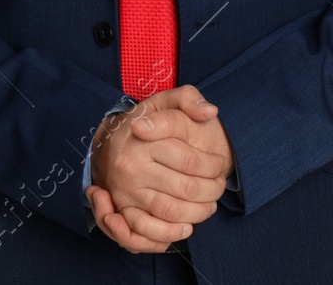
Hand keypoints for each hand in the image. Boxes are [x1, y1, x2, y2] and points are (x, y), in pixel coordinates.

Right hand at [86, 84, 233, 253]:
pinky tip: (187, 226)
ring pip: (173, 212)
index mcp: (143, 139)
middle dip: (213, 191)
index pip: (190, 160)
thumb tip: (210, 112)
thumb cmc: (146, 122)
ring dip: (199, 213)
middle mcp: (131, 167)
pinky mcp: (122, 210)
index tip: (221, 164)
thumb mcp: (165, 101)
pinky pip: (148, 231)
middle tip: (219, 186)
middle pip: (187, 189)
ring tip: (209, 204)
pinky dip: (171, 233)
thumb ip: (189, 98)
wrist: (111, 142)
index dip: (214, 166)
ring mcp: (125, 191)